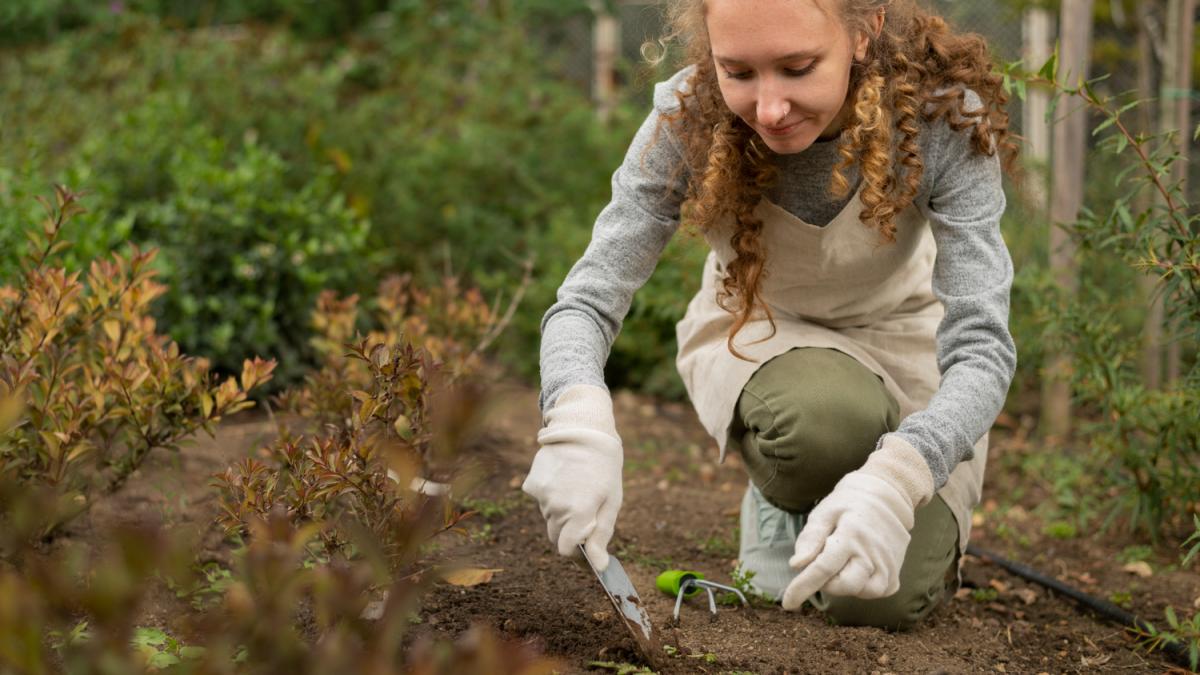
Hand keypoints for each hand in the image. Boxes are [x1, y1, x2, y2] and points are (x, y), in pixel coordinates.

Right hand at [521, 384, 622, 570]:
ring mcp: (541, 495)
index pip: (566, 550)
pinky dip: (550, 496)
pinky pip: (540, 500)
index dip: (577, 552)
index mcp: (579, 513)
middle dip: (569, 531)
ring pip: (548, 517)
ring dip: (561, 511)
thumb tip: (599, 566)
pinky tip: (563, 478)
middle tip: (586, 511)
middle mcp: (556, 506)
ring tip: (577, 487)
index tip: (586, 546)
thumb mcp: (611, 501)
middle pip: (556, 535)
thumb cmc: (604, 466)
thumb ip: (602, 535)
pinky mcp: (532, 484)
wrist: (583, 428)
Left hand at [781, 436, 934, 609]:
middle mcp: (872, 552)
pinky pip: (877, 591)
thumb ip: (810, 539)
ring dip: (846, 585)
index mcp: (850, 535)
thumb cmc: (847, 505)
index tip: (788, 604)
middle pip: (844, 585)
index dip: (803, 588)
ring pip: (862, 592)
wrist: (886, 497)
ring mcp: (887, 563)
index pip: (823, 569)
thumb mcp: (824, 513)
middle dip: (827, 582)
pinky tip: (858, 568)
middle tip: (825, 562)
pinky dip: (864, 587)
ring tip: (844, 563)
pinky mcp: (895, 571)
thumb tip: (796, 565)